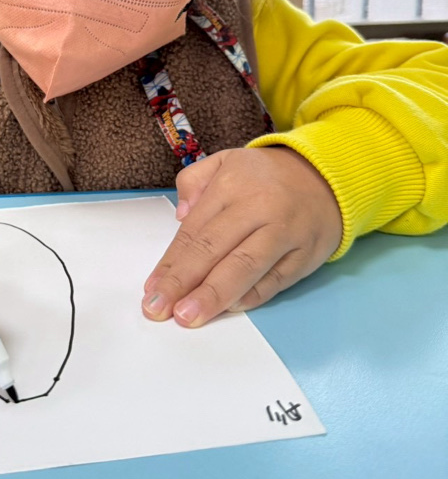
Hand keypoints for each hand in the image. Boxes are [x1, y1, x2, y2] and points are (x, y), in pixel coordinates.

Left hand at [142, 147, 342, 326]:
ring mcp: (284, 234)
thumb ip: (193, 181)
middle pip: (214, 250)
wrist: (327, 177)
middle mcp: (258, 209)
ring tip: (189, 316)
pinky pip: (274, 281)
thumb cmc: (266, 176)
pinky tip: (228, 310)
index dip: (171, 263)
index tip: (152, 288)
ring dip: (214, 296)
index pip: (194, 231)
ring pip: (245, 268)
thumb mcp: (225, 161)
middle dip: (183, 283)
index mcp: (231, 185)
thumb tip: (180, 217)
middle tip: (159, 308)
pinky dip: (251, 298)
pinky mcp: (304, 256)